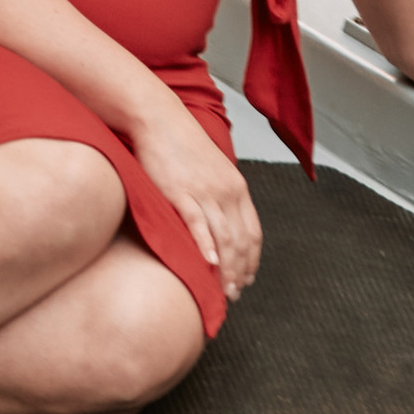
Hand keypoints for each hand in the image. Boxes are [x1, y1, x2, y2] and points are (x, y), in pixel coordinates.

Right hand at [130, 96, 263, 301]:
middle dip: (240, 271)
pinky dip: (205, 245)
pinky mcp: (180, 192)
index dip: (253, 259)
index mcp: (237, 187)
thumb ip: (220, 197)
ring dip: (226, 268)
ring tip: (223, 290)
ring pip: (224, 237)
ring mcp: (205, 192)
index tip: (248, 278)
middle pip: (241, 240)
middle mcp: (227, 191)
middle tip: (234, 294)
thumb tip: (222, 226)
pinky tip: (209, 263)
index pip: (253, 231)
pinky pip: (198, 223)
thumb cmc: (182, 147)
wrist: (159, 120)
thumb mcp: (212, 171)